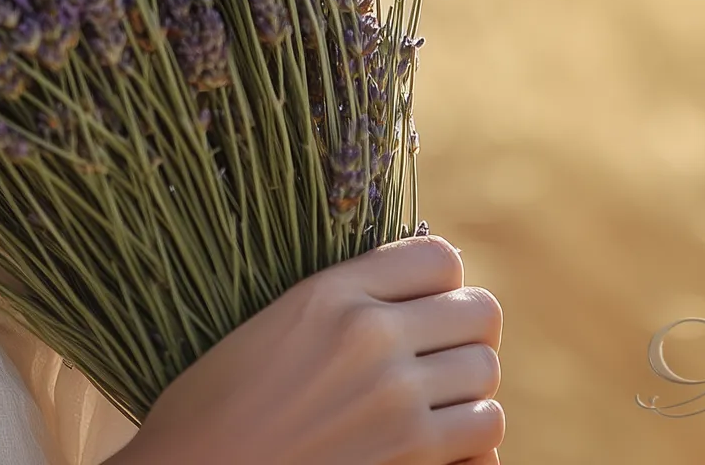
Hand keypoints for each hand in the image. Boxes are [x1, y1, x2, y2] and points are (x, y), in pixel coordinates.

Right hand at [114, 234, 503, 464]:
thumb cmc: (216, 406)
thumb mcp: (270, 323)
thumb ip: (339, 303)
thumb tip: (407, 300)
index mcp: (331, 293)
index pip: (437, 259)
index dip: (439, 282)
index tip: (422, 303)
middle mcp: (373, 339)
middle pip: (480, 314)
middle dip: (464, 332)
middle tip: (435, 354)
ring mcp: (398, 407)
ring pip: (487, 378)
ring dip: (468, 390)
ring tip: (433, 401)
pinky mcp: (413, 463)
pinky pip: (487, 443)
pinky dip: (472, 446)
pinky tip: (438, 447)